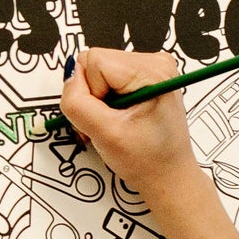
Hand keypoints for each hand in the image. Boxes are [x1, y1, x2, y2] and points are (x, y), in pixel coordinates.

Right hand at [58, 50, 203, 205]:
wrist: (169, 177)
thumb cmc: (149, 161)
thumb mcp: (106, 135)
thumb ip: (78, 104)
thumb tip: (69, 78)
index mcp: (152, 72)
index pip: (94, 61)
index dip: (90, 92)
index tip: (105, 117)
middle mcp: (155, 63)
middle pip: (96, 63)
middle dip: (93, 96)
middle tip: (107, 124)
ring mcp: (152, 68)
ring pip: (100, 71)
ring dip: (99, 100)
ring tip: (115, 123)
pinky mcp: (146, 77)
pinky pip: (110, 78)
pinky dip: (107, 99)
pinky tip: (120, 117)